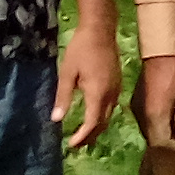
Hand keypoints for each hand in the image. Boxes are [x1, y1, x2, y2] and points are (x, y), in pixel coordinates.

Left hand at [54, 24, 120, 149]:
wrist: (100, 29)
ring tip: (84, 134)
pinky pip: (112, 106)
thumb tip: (56, 119)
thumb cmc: (80, 49)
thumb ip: (63, 97)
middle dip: (90, 136)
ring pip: (109, 115)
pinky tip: (94, 114)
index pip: (92, 123)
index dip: (82, 137)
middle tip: (76, 144)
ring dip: (97, 127)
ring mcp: (116, 88)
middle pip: (103, 123)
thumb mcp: (67, 73)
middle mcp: (111, 94)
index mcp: (98, 93)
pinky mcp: (118, 82)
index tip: (70, 145)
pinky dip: (102, 116)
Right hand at [134, 55, 174, 152]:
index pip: (163, 143)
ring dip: (161, 136)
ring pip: (148, 133)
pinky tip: (165, 122)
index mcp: (155, 116)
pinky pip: (145, 124)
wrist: (157, 54)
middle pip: (154, 141)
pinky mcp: (134, 105)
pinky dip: (155, 127)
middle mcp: (142, 117)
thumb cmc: (174, 73)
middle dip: (168, 145)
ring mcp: (136, 111)